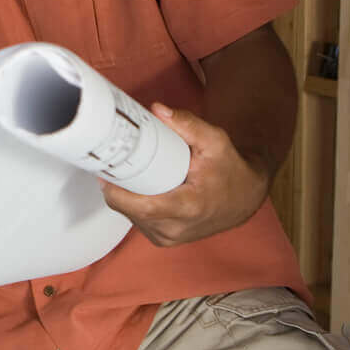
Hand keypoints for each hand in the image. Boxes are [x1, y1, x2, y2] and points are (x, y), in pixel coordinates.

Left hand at [100, 103, 269, 247]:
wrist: (244, 197)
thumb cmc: (229, 170)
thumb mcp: (215, 141)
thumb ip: (188, 124)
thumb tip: (157, 110)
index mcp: (189, 207)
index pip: (142, 207)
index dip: (117, 192)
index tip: (105, 173)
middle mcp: (176, 228)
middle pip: (130, 210)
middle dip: (117, 188)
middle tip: (112, 163)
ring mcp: (169, 237)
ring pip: (131, 217)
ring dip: (124, 197)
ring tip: (124, 173)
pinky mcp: (165, 239)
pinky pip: (138, 222)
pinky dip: (133, 205)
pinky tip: (134, 188)